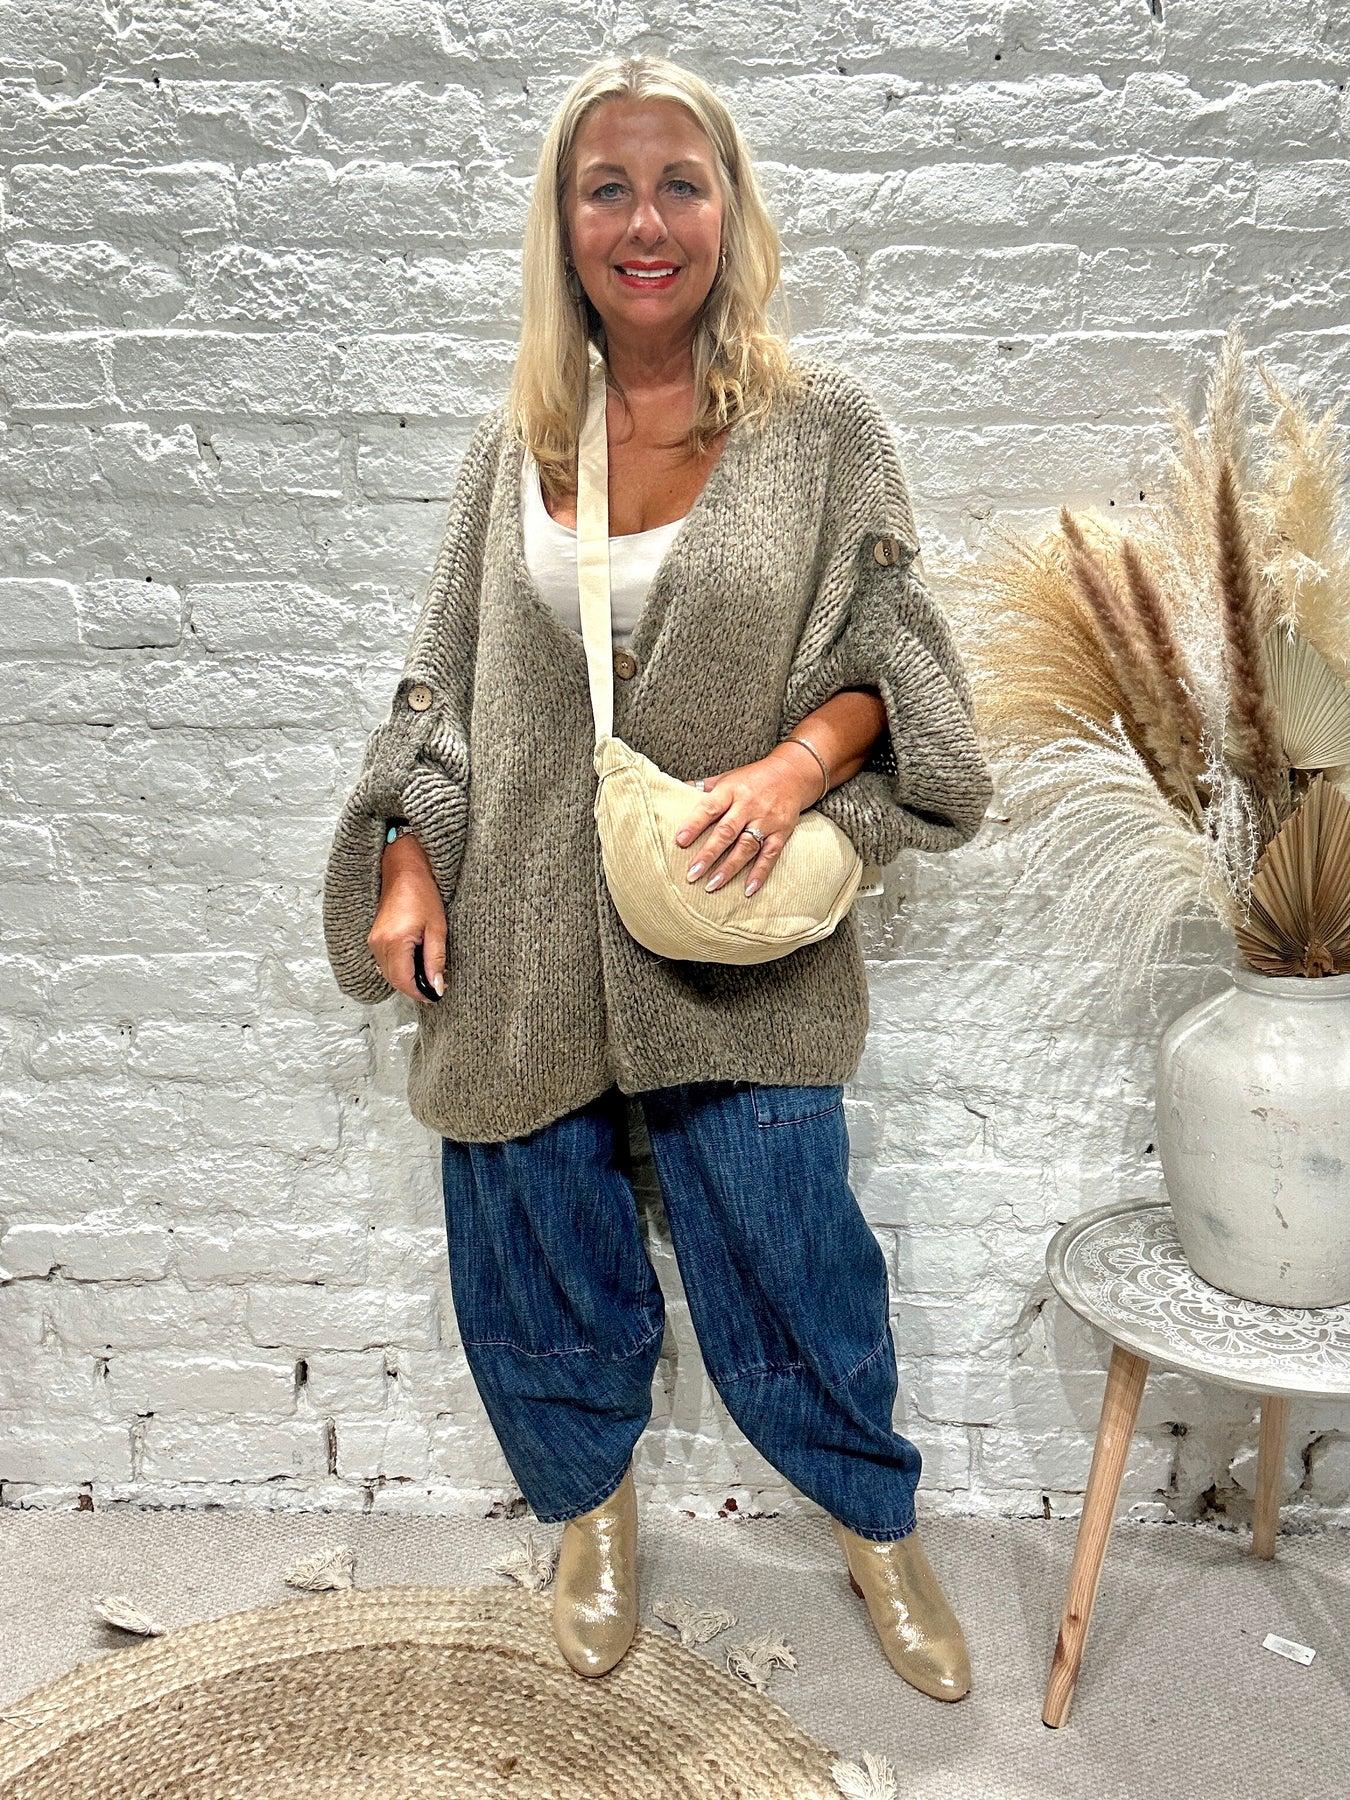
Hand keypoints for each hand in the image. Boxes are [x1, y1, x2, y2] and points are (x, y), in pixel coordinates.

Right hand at [368, 833, 446, 1003]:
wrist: (404, 869)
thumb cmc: (422, 892)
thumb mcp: (437, 928)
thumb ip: (436, 960)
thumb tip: (437, 986)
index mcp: (394, 941)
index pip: (404, 981)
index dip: (419, 993)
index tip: (435, 996)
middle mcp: (378, 944)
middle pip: (394, 980)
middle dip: (414, 988)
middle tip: (434, 987)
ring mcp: (373, 941)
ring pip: (388, 973)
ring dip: (407, 978)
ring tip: (427, 973)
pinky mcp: (374, 937)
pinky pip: (385, 962)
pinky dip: (399, 967)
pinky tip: (415, 960)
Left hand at [677, 746, 823, 896]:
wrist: (792, 773)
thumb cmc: (752, 778)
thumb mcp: (726, 777)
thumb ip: (702, 788)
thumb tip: (672, 793)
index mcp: (731, 790)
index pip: (709, 808)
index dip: (694, 825)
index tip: (679, 841)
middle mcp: (748, 805)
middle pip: (726, 832)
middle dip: (708, 854)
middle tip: (692, 873)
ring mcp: (766, 820)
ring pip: (746, 847)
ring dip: (729, 868)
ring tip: (712, 885)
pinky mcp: (781, 832)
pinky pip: (770, 855)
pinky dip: (759, 873)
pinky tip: (748, 889)